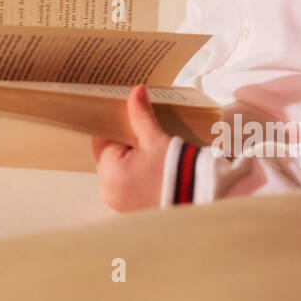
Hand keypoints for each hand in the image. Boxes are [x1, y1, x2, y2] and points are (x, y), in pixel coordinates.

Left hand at [91, 84, 172, 212]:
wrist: (199, 197)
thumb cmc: (177, 170)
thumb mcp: (155, 139)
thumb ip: (141, 115)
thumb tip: (136, 91)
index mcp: (109, 172)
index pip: (101, 140)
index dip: (114, 127)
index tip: (127, 119)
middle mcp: (108, 190)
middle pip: (108, 156)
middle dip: (123, 144)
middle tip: (142, 135)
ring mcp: (118, 202)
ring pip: (117, 171)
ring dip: (129, 160)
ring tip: (148, 152)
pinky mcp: (130, 209)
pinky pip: (126, 185)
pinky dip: (134, 175)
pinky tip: (150, 168)